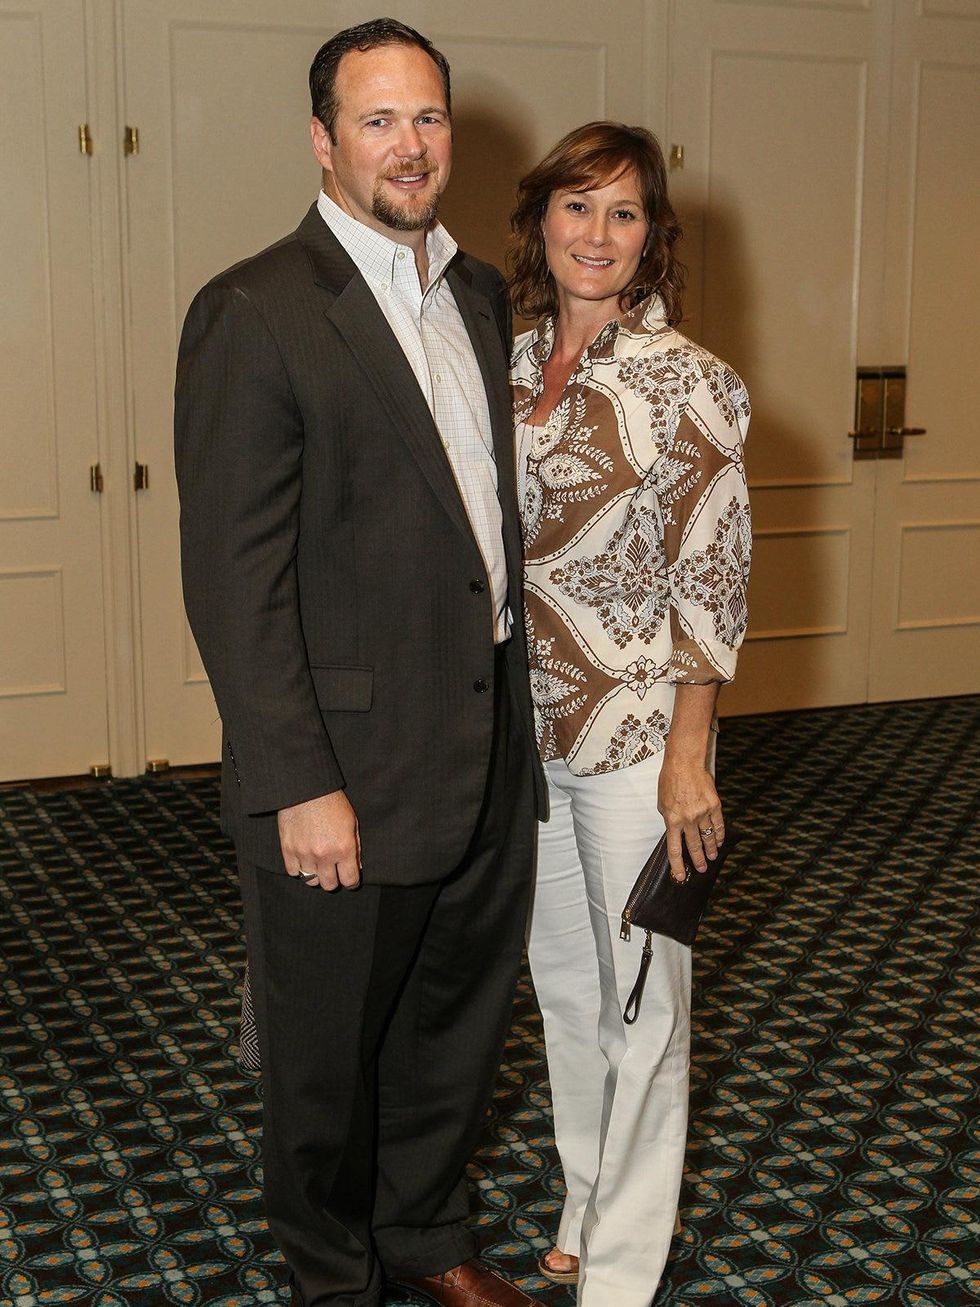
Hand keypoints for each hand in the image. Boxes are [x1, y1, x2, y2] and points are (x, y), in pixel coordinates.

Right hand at [277, 790, 360, 890]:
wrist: (307, 788)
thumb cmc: (332, 803)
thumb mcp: (352, 822)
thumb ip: (355, 847)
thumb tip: (357, 867)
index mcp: (344, 848)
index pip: (349, 880)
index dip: (351, 882)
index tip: (349, 880)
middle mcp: (325, 855)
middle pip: (329, 885)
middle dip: (333, 880)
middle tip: (333, 871)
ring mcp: (304, 854)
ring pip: (310, 881)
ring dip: (315, 875)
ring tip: (317, 865)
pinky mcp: (288, 849)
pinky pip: (293, 872)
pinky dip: (298, 869)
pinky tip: (303, 860)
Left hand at [657, 757, 724, 881]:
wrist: (684, 763)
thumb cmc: (670, 780)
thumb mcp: (662, 802)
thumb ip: (669, 818)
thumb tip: (675, 830)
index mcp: (672, 820)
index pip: (674, 849)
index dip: (677, 866)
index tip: (679, 876)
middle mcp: (687, 819)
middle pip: (694, 846)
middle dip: (697, 861)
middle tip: (701, 869)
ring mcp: (702, 813)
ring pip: (708, 837)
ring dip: (710, 849)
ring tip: (711, 857)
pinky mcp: (714, 805)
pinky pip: (718, 824)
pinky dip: (719, 834)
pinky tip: (719, 841)